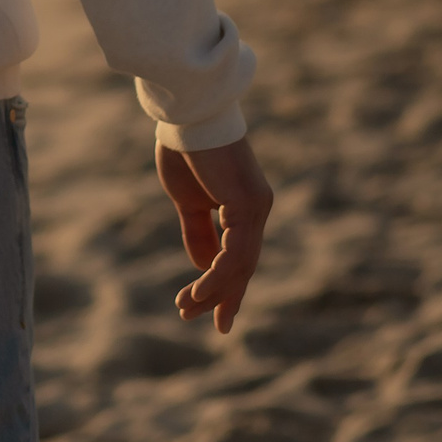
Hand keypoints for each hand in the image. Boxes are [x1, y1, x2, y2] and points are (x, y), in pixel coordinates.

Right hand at [156, 135, 272, 332]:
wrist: (188, 116)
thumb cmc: (185, 149)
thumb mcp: (187, 199)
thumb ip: (197, 231)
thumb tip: (202, 266)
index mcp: (244, 208)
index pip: (238, 255)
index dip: (225, 285)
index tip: (210, 310)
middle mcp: (257, 210)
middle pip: (244, 266)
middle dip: (224, 297)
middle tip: (210, 324)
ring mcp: (255, 209)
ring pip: (240, 264)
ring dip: (214, 291)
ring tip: (188, 308)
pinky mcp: (247, 205)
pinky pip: (234, 252)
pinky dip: (217, 275)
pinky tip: (199, 289)